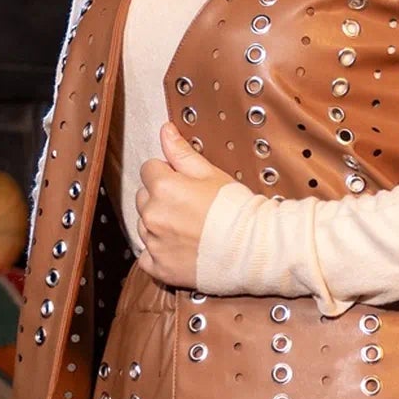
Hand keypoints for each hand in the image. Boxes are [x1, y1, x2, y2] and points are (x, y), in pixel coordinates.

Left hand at [135, 120, 228, 286]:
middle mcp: (153, 216)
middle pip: (144, 198)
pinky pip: (146, 257)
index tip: (185, 184)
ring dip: (159, 225)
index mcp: (163, 188)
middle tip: (189, 207)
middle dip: (160, 199)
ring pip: (144, 226)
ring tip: (188, 228)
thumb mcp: (211, 173)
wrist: (254, 249)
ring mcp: (155, 243)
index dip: (167, 173)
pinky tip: (179, 248)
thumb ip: (182, 152)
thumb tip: (165, 130)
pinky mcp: (160, 267)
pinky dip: (158, 253)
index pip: (149, 170)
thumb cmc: (237, 209)